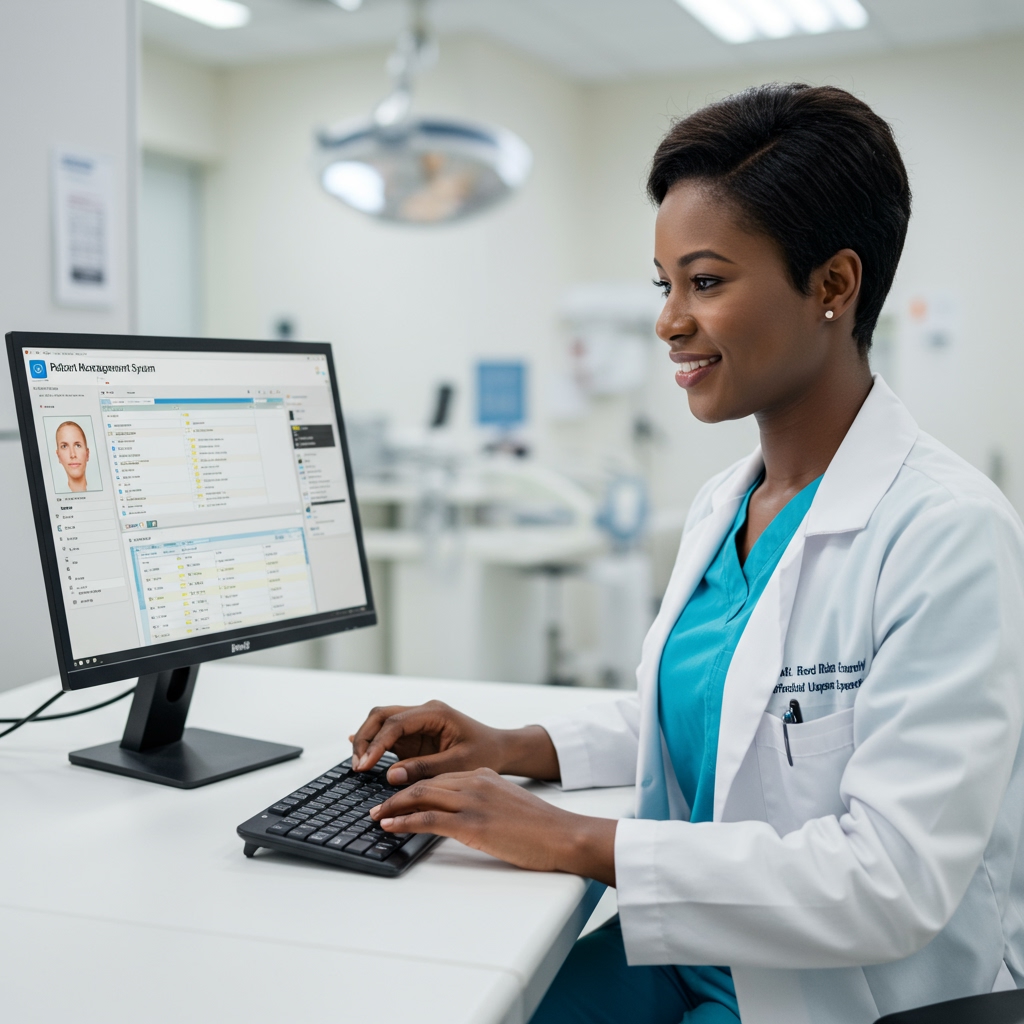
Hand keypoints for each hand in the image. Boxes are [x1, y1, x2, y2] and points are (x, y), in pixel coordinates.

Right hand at [350, 700, 559, 784]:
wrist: (500, 749)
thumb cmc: (485, 752)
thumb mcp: (458, 764)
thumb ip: (424, 768)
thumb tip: (391, 775)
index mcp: (435, 713)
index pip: (396, 723)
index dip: (377, 743)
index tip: (365, 764)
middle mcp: (423, 712)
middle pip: (382, 716)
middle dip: (366, 738)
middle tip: (357, 765)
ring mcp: (417, 722)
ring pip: (381, 722)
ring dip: (367, 741)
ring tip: (357, 765)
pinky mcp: (414, 736)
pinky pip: (388, 735)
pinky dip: (373, 744)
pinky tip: (359, 753)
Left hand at [368, 767, 616, 883]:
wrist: (562, 833)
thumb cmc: (540, 826)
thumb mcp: (507, 803)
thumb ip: (484, 800)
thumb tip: (461, 814)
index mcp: (482, 775)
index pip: (438, 776)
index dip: (414, 785)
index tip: (397, 795)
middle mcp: (474, 781)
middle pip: (424, 783)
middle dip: (396, 794)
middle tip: (376, 805)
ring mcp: (472, 801)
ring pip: (420, 796)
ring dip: (392, 806)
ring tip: (375, 816)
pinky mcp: (471, 822)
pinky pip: (428, 818)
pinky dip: (404, 821)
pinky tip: (390, 825)